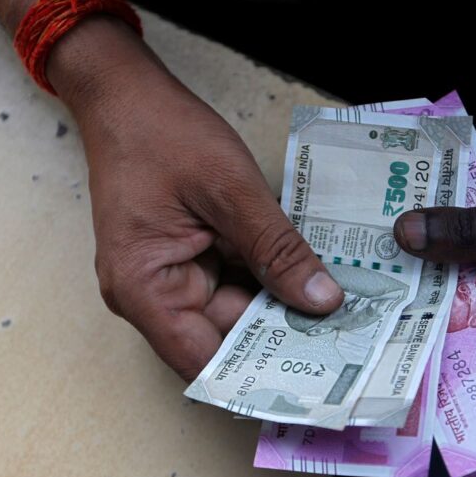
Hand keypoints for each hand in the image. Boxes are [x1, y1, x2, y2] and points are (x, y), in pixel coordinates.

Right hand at [50, 19, 342, 379]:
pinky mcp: (193, 256)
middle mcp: (156, 294)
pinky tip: (315, 277)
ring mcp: (175, 276)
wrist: (127, 94)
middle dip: (285, 337)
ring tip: (344, 313)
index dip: (259, 378)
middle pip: (228, 337)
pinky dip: (272, 277)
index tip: (314, 382)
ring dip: (283, 306)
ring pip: (239, 309)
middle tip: (348, 342)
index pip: (206, 362)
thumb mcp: (230, 190)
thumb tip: (322, 301)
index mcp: (145, 290)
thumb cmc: (163, 135)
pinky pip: (239, 279)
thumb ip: (277, 249)